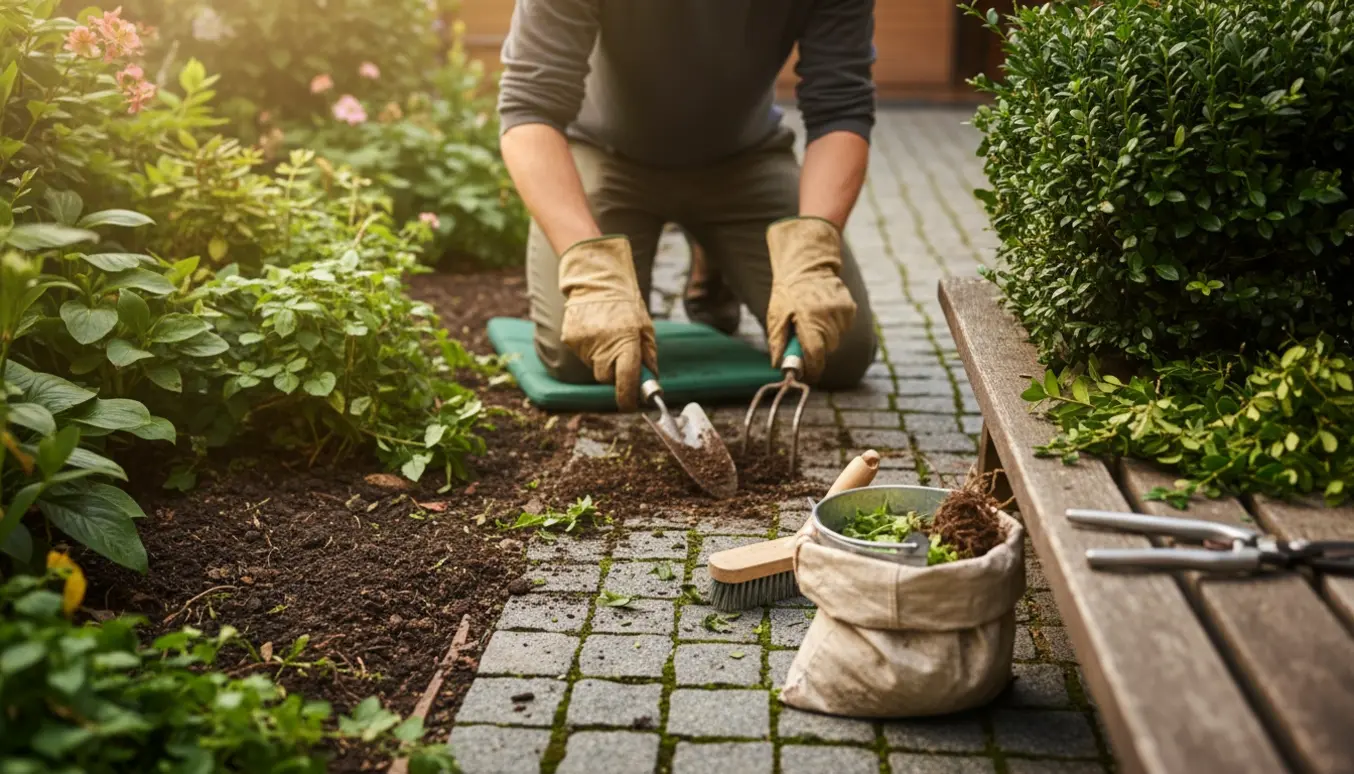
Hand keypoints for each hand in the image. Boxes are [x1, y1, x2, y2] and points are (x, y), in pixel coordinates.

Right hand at [558, 236, 657, 410]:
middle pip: (607, 377)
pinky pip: (583, 355)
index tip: (631, 405)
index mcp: (627, 341)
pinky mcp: (570, 339)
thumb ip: (648, 356)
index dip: (628, 398)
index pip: (626, 380)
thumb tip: (649, 381)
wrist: (596, 279)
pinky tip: (594, 330)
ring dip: (602, 358)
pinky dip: (590, 349)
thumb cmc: (626, 304)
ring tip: (606, 334)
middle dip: (615, 373)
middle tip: (620, 355)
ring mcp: (584, 343)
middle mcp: (604, 345)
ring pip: (594, 366)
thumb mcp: (646, 328)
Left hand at [765, 217, 856, 382]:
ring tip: (812, 320)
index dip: (812, 368)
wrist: (807, 265)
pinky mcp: (850, 308)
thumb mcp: (775, 316)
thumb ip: (777, 342)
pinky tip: (823, 313)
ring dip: (824, 337)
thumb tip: (779, 365)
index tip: (808, 375)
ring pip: (836, 340)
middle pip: (826, 349)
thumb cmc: (788, 293)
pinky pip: (843, 329)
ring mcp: (843, 312)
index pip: (815, 354)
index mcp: (809, 318)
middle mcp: (829, 316)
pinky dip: (834, 327)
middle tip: (803, 339)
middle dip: (815, 350)